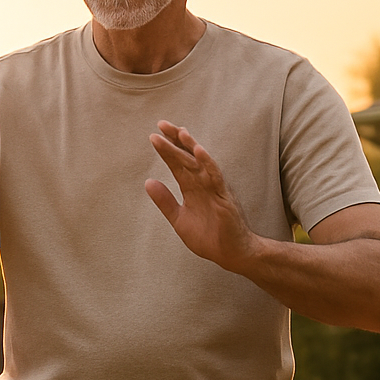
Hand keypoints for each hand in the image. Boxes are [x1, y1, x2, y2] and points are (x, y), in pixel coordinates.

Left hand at [146, 121, 256, 272]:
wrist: (230, 254)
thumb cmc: (209, 237)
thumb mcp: (179, 219)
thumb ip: (165, 201)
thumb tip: (148, 182)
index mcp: (191, 188)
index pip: (178, 164)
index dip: (167, 149)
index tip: (154, 135)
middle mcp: (202, 184)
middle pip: (187, 157)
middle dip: (175, 141)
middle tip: (161, 124)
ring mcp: (214, 189)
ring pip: (201, 163)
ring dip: (191, 147)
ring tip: (180, 132)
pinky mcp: (224, 197)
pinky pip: (216, 177)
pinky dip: (208, 164)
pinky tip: (199, 151)